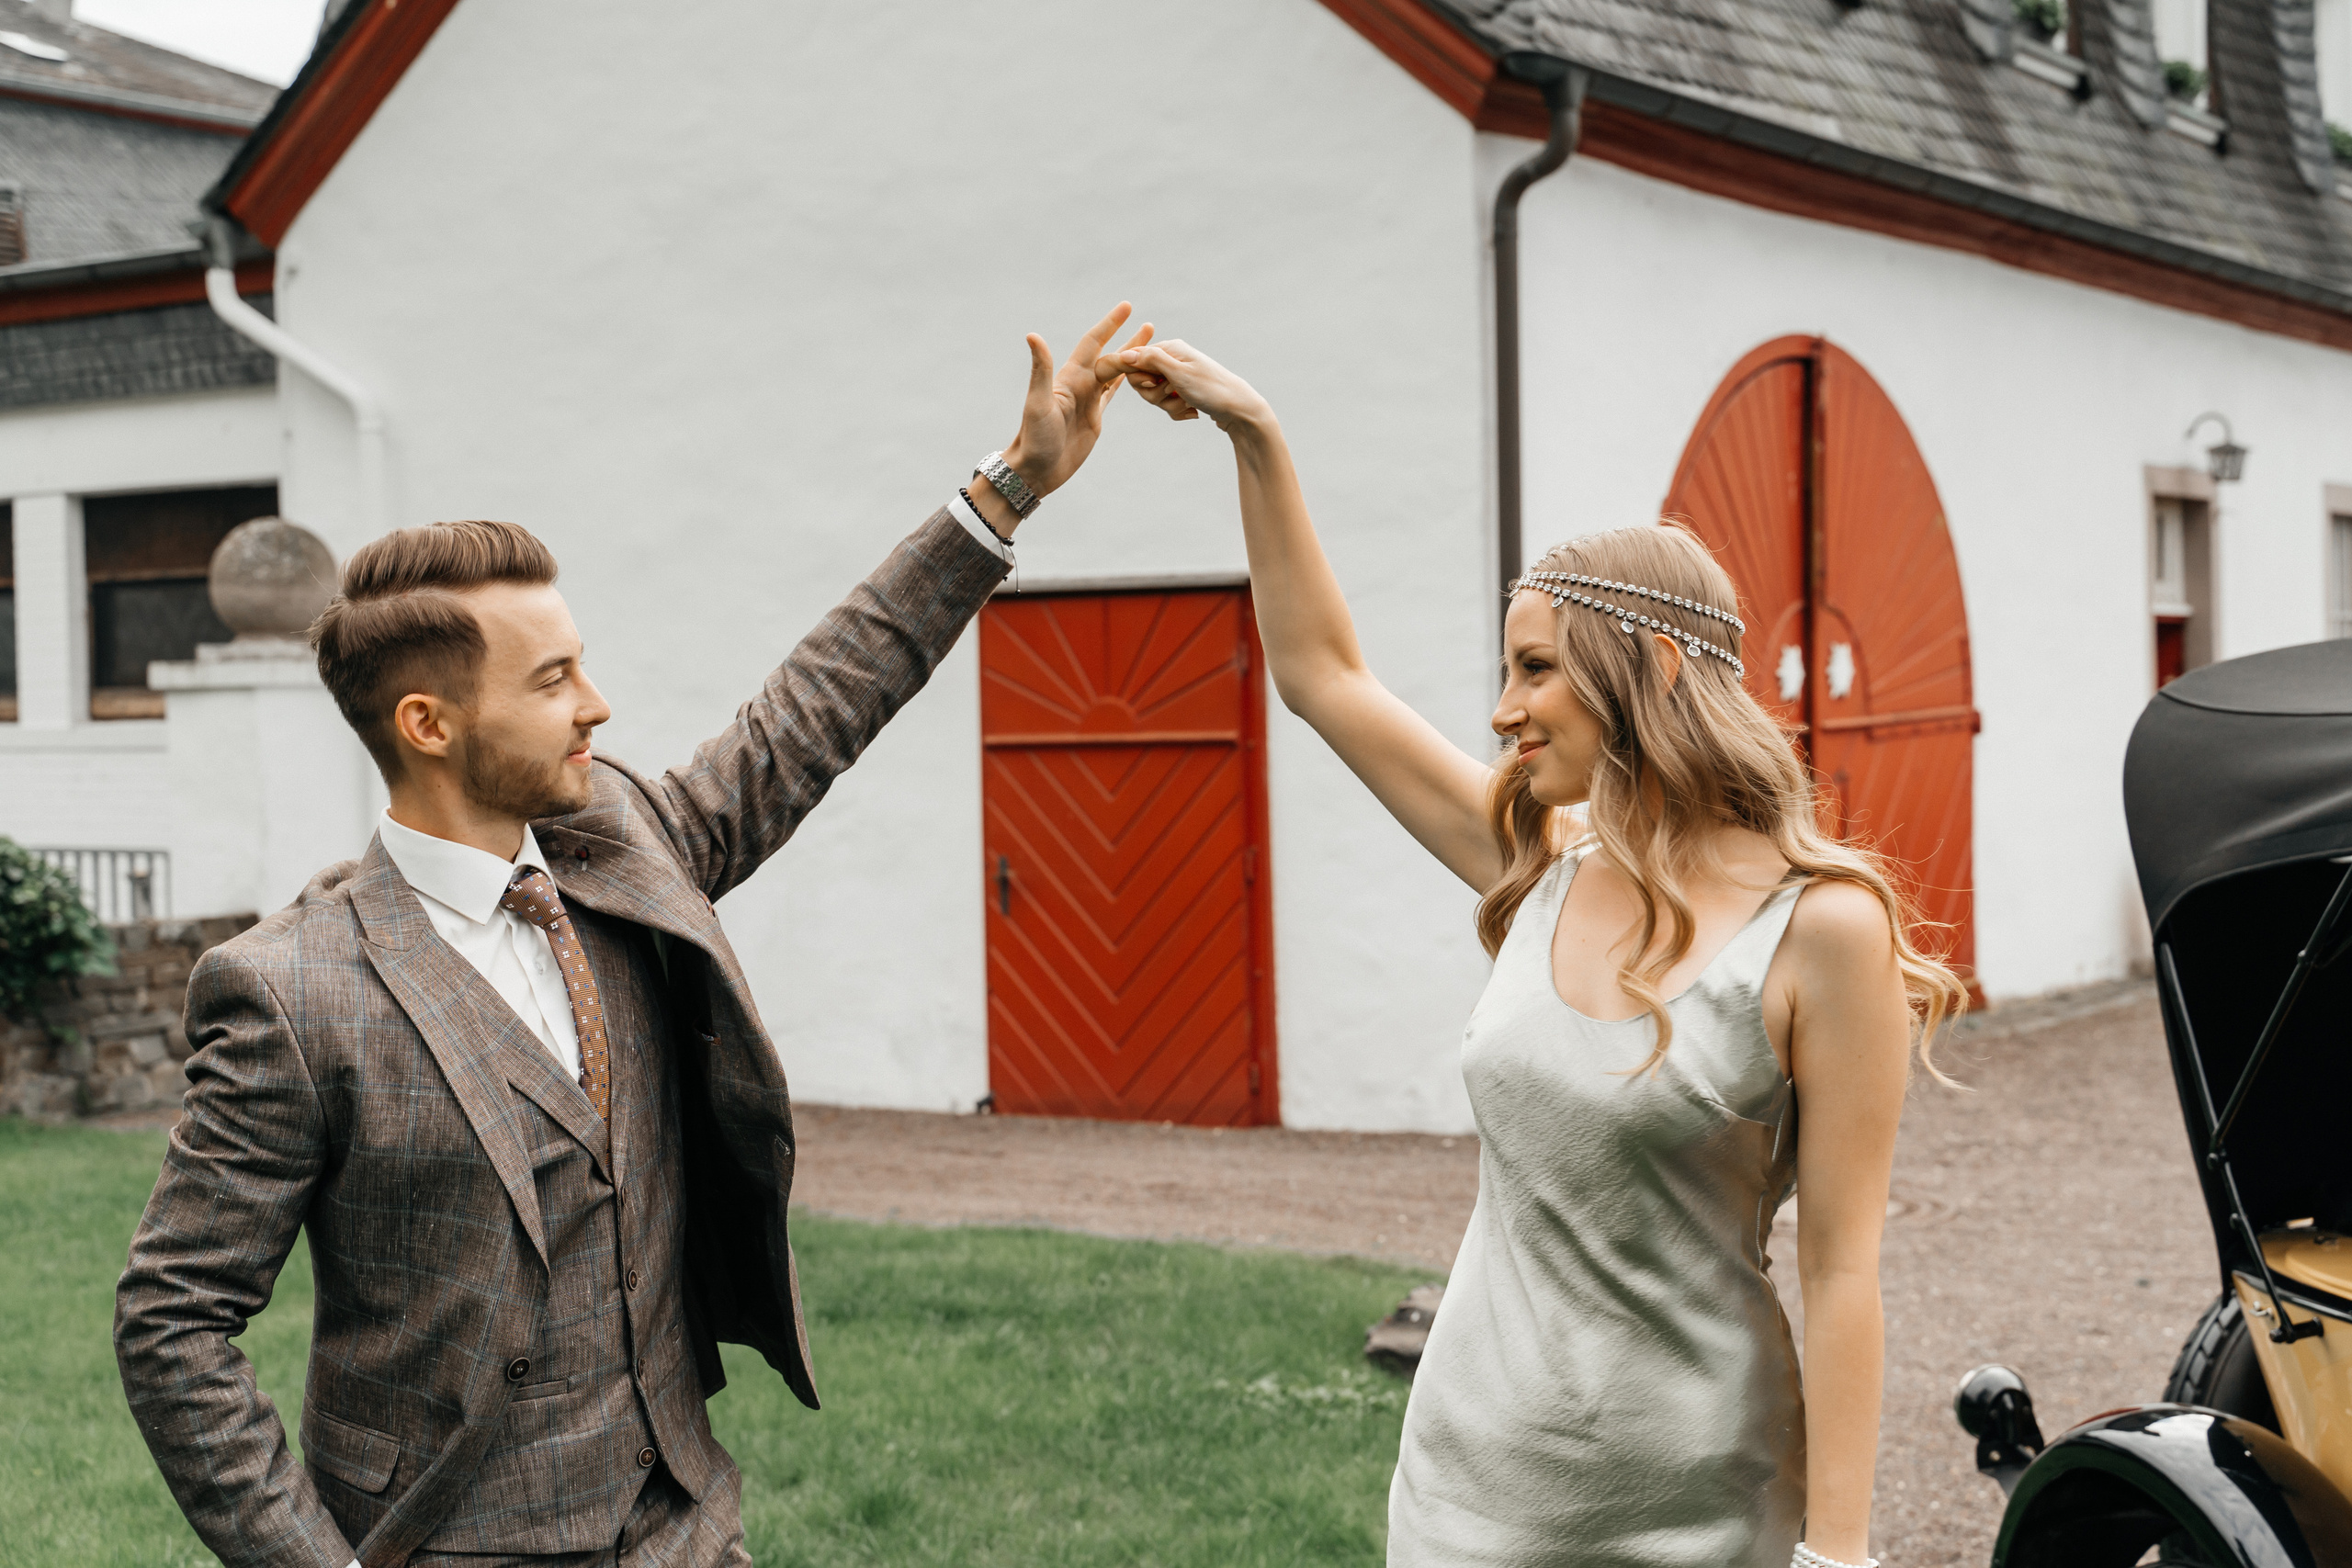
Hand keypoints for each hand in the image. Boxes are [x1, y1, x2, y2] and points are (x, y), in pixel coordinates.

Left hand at [1001, 302, 1153, 498]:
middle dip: (1129, 340)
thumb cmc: (1034, 439)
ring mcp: (1088, 401)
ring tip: (1150, 346)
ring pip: (1115, 373)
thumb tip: (1033, 335)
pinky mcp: (1094, 418)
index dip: (1110, 324)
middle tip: (1151, 326)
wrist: (1034, 470)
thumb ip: (1041, 369)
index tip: (1127, 307)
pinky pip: (1114, 394)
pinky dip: (1128, 383)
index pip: (1093, 343)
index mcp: (1071, 378)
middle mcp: (1081, 385)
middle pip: (1111, 356)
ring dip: (1131, 359)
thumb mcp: (1038, 403)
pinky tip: (1137, 377)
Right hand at [1095, 340, 1273, 433]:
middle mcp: (1173, 359)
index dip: (1141, 379)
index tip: (1156, 384)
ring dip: (1169, 406)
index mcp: (1170, 348)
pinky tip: (1192, 412)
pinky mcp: (1184, 392)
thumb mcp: (1178, 374)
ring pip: (1155, 396)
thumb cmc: (1211, 389)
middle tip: (1175, 394)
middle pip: (1143, 381)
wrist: (1241, 410)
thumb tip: (1124, 354)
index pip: (1134, 362)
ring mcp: (1178, 377)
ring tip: (1188, 404)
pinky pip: (1168, 405)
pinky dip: (1178, 411)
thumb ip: (1151, 361)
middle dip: (1156, 395)